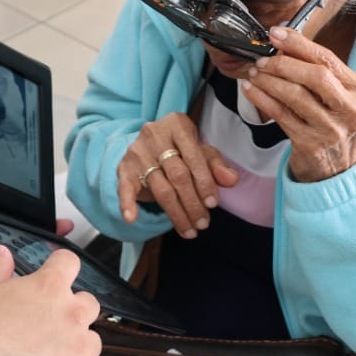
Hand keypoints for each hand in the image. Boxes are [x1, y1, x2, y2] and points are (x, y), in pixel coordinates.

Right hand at [0, 246, 103, 355]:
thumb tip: (2, 252)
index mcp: (50, 286)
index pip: (70, 262)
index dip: (61, 267)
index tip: (54, 275)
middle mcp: (73, 314)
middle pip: (89, 304)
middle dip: (74, 311)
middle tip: (51, 323)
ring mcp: (80, 348)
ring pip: (92, 342)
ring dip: (78, 346)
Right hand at [116, 112, 239, 238]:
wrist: (147, 143)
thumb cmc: (180, 148)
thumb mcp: (199, 151)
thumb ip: (215, 165)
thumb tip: (232, 180)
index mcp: (177, 125)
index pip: (194, 157)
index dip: (205, 182)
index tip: (213, 204)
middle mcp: (154, 134)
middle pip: (177, 175)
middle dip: (192, 203)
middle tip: (203, 223)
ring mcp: (137, 152)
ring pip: (159, 188)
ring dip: (176, 213)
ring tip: (189, 230)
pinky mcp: (124, 167)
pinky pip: (125, 187)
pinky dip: (127, 203)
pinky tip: (131, 219)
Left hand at [241, 26, 355, 182]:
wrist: (337, 169)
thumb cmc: (333, 123)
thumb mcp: (337, 96)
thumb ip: (318, 70)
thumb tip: (283, 42)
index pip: (328, 59)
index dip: (299, 44)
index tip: (276, 33)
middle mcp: (351, 110)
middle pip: (315, 76)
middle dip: (283, 63)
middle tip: (262, 59)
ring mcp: (331, 129)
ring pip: (295, 95)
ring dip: (269, 80)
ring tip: (254, 72)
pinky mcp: (311, 144)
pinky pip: (281, 114)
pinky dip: (262, 99)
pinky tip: (251, 89)